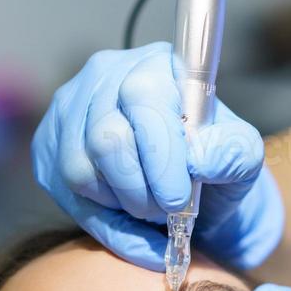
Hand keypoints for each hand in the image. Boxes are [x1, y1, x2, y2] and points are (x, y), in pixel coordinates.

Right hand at [32, 42, 283, 269]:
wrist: (187, 192)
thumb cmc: (212, 166)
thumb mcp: (240, 159)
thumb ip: (232, 154)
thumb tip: (199, 159)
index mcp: (156, 63)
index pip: (143, 97)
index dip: (160, 154)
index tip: (180, 199)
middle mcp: (105, 75)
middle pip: (106, 138)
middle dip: (142, 190)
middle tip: (169, 211)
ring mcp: (69, 110)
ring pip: (81, 170)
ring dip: (123, 206)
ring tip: (152, 212)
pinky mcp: (49, 149)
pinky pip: (66, 194)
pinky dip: (105, 224)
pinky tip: (132, 227)